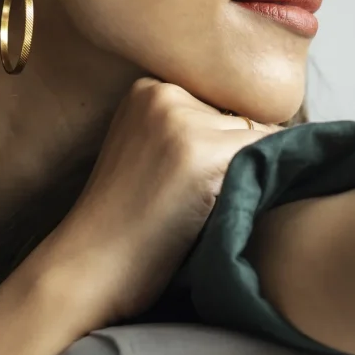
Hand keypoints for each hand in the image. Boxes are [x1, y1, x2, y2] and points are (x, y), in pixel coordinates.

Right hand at [40, 78, 279, 325]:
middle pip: (239, 116)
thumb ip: (184, 129)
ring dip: (250, 171)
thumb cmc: (122, 223)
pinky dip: (261, 184)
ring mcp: (182, 121)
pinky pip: (265, 155)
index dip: (222, 144)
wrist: (88, 267)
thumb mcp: (142, 150)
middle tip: (200, 200)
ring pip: (256, 135)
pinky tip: (221, 210)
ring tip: (207, 209)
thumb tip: (265, 125)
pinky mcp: (203, 153)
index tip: (197, 182)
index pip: (218, 103)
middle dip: (237, 154)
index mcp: (147, 88)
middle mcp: (164, 92)